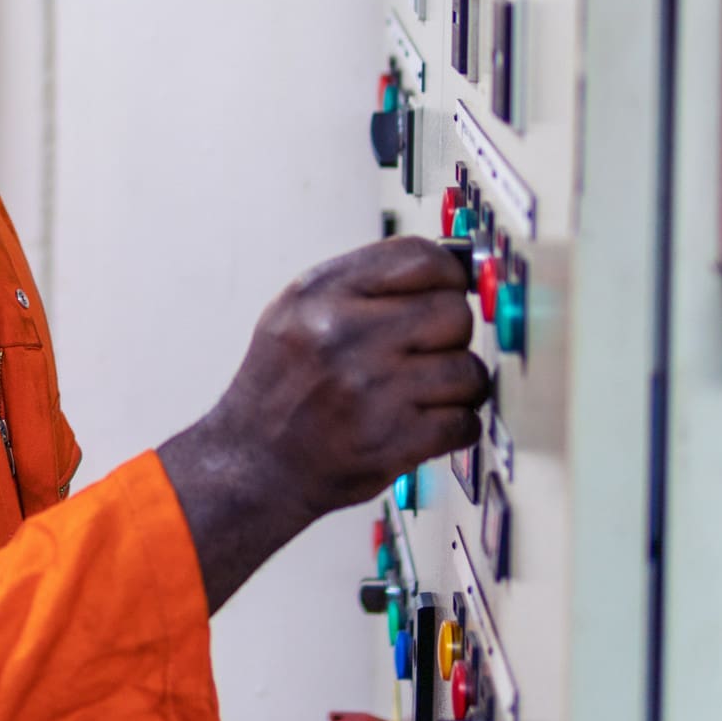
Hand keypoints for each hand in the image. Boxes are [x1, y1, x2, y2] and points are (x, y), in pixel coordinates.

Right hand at [156, 238, 485, 613]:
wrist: (253, 462)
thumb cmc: (279, 386)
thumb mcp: (296, 311)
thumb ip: (362, 285)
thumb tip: (448, 271)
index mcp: (320, 294)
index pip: (420, 259)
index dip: (448, 275)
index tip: (447, 291)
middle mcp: (344, 335)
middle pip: (454, 313)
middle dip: (449, 334)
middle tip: (424, 351)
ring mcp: (372, 389)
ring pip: (468, 370)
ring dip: (455, 385)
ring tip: (422, 391)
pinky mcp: (394, 440)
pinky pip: (465, 421)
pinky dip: (454, 426)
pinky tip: (423, 422)